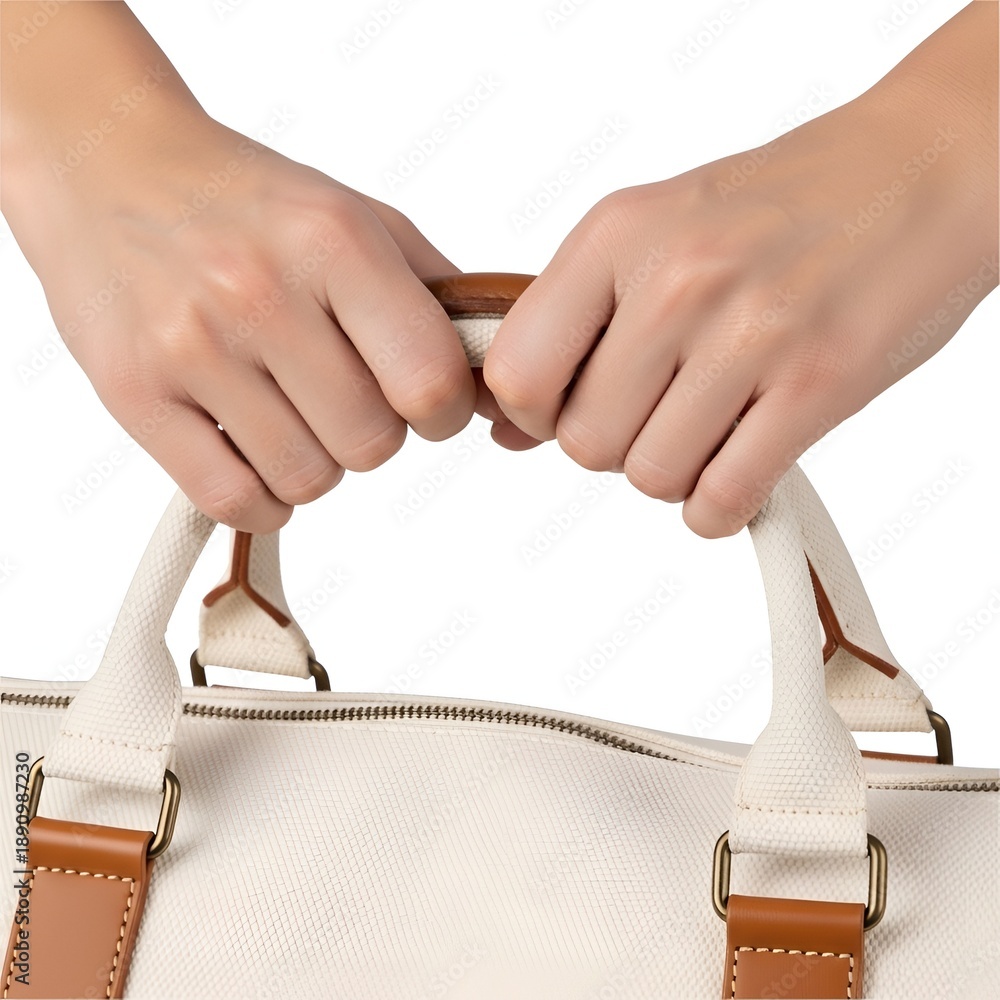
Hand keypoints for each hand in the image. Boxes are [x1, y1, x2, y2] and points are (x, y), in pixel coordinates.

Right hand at [2, 2, 478, 532]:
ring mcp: (191, 346)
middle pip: (371, 444)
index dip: (443, 413)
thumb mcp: (357, 217)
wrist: (106, 163)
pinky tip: (257, 454)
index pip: (430, 382)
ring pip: (307, 480)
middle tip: (343, 399)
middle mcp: (260, 292)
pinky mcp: (134, 393)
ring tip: (291, 414)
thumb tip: (495, 382)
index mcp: (333, 241)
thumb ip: (438, 297)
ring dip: (316, 465)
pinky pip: (232, 501)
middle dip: (374, 436)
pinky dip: (262, 498)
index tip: (425, 405)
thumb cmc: (247, 203)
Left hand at [484, 2, 996, 537]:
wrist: (917, 171)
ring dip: (673, 474)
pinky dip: (718, 507)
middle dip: (615, 446)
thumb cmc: (777, 209)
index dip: (537, 413)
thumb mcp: (653, 232)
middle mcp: (677, 278)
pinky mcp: (816, 385)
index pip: (517, 372)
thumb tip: (506, 432)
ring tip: (707, 431)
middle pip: (585, 441)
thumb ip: (574, 327)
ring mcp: (750, 333)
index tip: (572, 408)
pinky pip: (722, 498)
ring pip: (650, 477)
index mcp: (618, 234)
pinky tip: (735, 471)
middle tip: (659, 415)